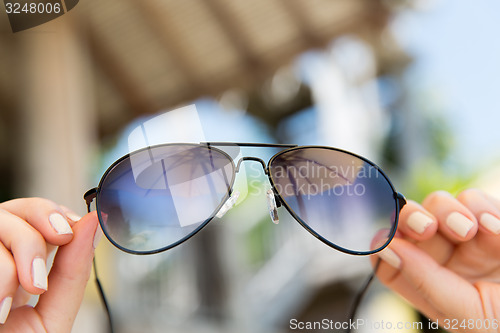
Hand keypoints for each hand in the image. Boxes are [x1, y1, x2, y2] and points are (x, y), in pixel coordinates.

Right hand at [0, 198, 99, 332]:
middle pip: (12, 210)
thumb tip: (92, 224)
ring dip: (7, 266)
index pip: (34, 212)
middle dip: (33, 235)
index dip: (52, 213)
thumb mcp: (51, 315)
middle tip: (40, 277)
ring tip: (9, 304)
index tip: (68, 233)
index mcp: (18, 261)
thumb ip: (72, 271)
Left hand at [374, 189, 499, 331]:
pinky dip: (483, 209)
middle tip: (426, 227)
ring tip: (477, 232)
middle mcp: (446, 261)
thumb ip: (425, 281)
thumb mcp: (469, 312)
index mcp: (431, 288)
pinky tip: (496, 230)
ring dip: (452, 213)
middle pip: (409, 225)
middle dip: (413, 219)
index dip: (384, 244)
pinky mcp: (494, 221)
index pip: (389, 260)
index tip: (388, 236)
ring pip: (438, 205)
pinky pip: (475, 200)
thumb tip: (384, 248)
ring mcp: (471, 239)